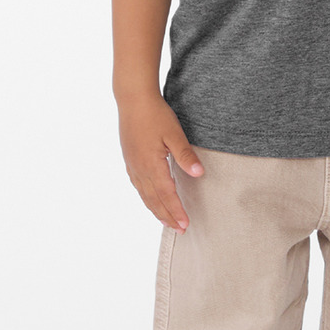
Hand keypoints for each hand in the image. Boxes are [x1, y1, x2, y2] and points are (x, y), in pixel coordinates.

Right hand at [118, 92, 203, 231]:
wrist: (133, 100)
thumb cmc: (155, 114)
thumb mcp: (174, 134)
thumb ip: (185, 156)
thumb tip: (199, 174)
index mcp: (151, 165)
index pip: (166, 195)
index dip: (176, 211)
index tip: (185, 224)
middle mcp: (139, 169)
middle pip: (154, 200)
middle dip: (167, 216)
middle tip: (179, 229)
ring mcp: (132, 165)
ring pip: (144, 195)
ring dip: (156, 210)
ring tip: (166, 220)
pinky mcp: (130, 159)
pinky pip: (138, 185)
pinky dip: (146, 197)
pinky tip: (150, 199)